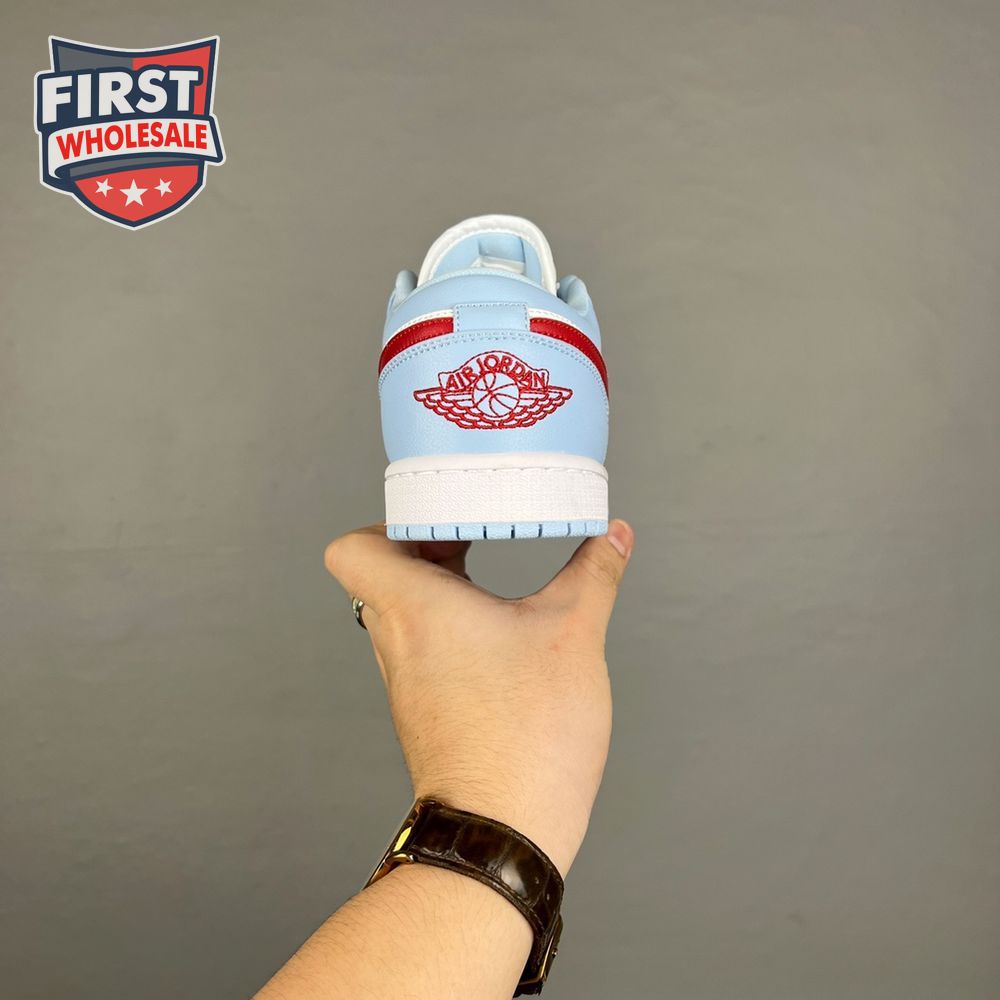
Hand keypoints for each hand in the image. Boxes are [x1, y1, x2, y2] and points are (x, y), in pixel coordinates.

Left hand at [324, 520, 633, 876]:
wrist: (504, 828)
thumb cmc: (527, 736)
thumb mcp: (574, 635)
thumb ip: (594, 573)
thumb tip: (614, 534)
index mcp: (416, 609)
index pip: (352, 548)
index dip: (387, 522)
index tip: (441, 515)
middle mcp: (397, 642)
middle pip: (379, 573)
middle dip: (426, 547)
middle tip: (473, 531)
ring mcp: (406, 681)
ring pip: (399, 613)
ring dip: (436, 588)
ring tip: (485, 576)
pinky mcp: (424, 709)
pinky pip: (420, 649)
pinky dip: (447, 629)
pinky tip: (496, 633)